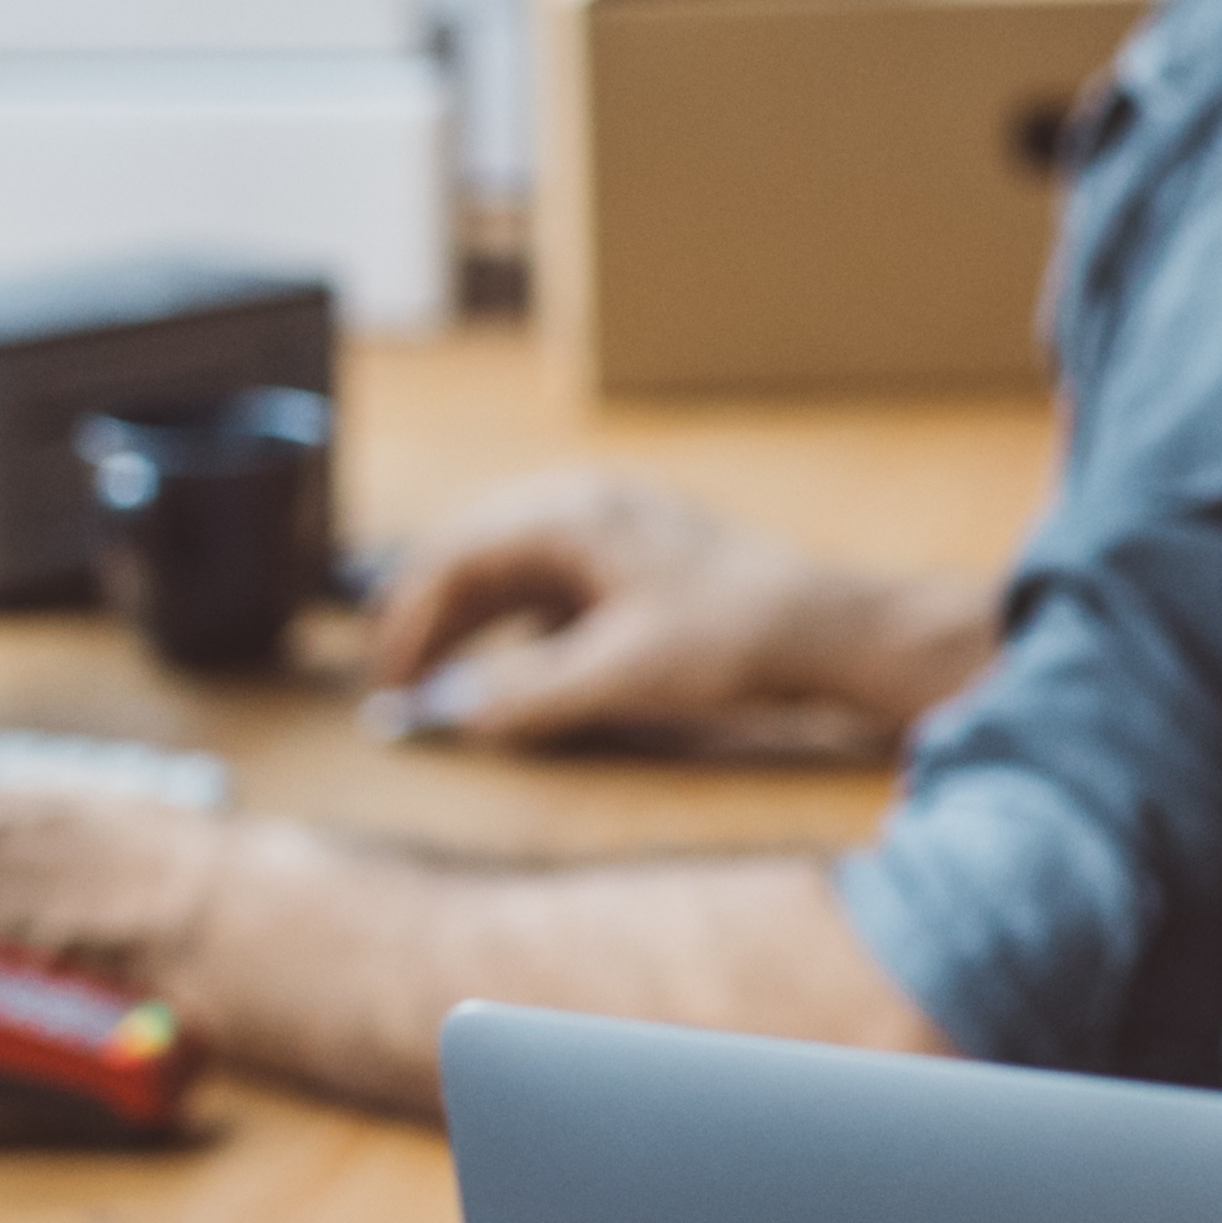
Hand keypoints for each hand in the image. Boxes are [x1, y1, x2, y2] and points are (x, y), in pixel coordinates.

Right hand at [356, 473, 980, 746]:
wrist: (831, 630)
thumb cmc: (732, 640)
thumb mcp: (620, 676)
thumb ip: (531, 697)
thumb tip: (455, 714)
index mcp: (571, 515)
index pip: (456, 558)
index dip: (410, 622)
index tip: (390, 683)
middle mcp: (585, 508)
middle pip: (475, 558)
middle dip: (430, 623)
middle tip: (397, 687)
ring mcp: (612, 532)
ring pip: (511, 574)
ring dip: (471, 628)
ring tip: (438, 686)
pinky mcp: (635, 564)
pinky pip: (552, 589)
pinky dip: (518, 630)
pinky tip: (513, 676)